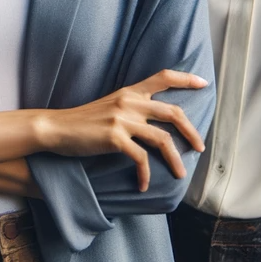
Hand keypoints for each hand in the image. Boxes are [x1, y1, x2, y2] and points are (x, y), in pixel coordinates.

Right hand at [36, 69, 207, 191]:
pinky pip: (141, 158)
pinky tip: (144, 184)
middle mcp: (129, 102)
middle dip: (191, 131)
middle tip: (200, 148)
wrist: (57, 128)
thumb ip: (132, 107)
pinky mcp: (114, 138)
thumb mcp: (111, 106)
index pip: (163, 77)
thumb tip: (157, 122)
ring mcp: (122, 119)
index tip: (203, 83)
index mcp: (130, 91)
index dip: (185, 78)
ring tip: (180, 174)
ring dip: (175, 159)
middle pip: (172, 112)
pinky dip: (145, 174)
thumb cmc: (84, 121)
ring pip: (162, 139)